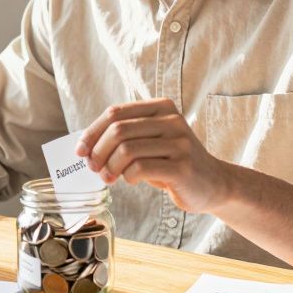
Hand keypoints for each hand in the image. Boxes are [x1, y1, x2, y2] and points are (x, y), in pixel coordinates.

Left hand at [74, 98, 234, 213]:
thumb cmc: (171, 162)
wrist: (212, 184)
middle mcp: (172, 120)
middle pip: (118, 130)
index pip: (115, 112)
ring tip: (109, 177)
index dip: (92, 132)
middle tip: (94, 168)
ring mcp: (179, 142)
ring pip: (127, 149)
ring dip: (110, 167)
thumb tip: (85, 146)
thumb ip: (124, 137)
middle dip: (98, 151)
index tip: (80, 151)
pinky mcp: (182, 166)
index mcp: (161, 108)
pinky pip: (140, 168)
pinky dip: (127, 176)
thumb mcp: (149, 142)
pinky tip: (130, 180)